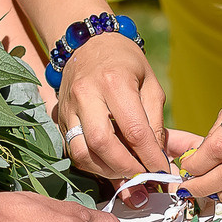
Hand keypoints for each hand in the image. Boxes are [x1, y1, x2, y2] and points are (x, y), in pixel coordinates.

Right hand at [55, 30, 172, 182]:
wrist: (90, 44)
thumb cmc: (127, 64)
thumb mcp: (151, 85)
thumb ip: (155, 122)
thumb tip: (159, 159)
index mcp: (114, 81)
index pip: (134, 130)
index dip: (150, 157)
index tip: (162, 172)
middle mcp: (86, 94)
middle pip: (101, 144)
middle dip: (125, 168)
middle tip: (142, 177)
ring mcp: (68, 107)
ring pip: (81, 152)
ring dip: (105, 171)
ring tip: (126, 173)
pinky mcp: (59, 118)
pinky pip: (72, 150)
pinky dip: (92, 164)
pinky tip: (109, 165)